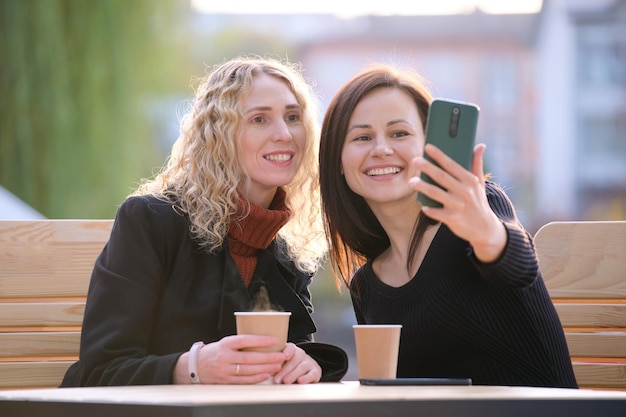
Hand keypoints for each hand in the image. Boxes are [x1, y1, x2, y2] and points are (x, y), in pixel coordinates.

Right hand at [175, 334, 287, 383]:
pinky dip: (256, 378)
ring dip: (265, 368)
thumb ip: (240, 343)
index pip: (244, 340)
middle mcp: (225, 357)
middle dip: (268, 357)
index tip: (273, 340)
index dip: (260, 340)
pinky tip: (266, 375)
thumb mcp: (225, 343)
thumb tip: (263, 341)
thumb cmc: (214, 352)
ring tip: (277, 365)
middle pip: (250, 358)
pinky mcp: (225, 381)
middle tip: (281, 355)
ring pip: (248, 370)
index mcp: (225, 344)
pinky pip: (243, 381)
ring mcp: (225, 370)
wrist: (195, 365)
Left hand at [273, 343, 321, 383]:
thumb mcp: (280, 364)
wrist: (304, 371)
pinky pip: (312, 373)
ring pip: (302, 366)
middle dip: (285, 370)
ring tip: (286, 381)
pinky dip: (306, 378)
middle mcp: (301, 354)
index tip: (284, 356)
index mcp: (291, 350)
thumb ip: (273, 365)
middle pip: (295, 359)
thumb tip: (263, 373)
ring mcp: (309, 362)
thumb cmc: (287, 368)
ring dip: (293, 374)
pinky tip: (300, 381)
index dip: (287, 351)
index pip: (290, 348)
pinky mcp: (316, 371)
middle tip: (277, 379)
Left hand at [410, 143, 505, 261]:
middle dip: (427, 168)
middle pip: (442, 177)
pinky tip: (423, 205)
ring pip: (436, 194)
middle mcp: (464, 192)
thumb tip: (480, 145)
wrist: (485, 228)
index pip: (452, 165)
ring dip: (423, 187)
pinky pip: (437, 213)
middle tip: (414, 161)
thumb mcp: (480, 183)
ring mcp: (458, 206)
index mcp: (470, 180)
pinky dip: (429, 209)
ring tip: (411, 181)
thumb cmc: (478, 202)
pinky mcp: (453, 219)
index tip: (427, 147)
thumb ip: (477, 164)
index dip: (439, 155)